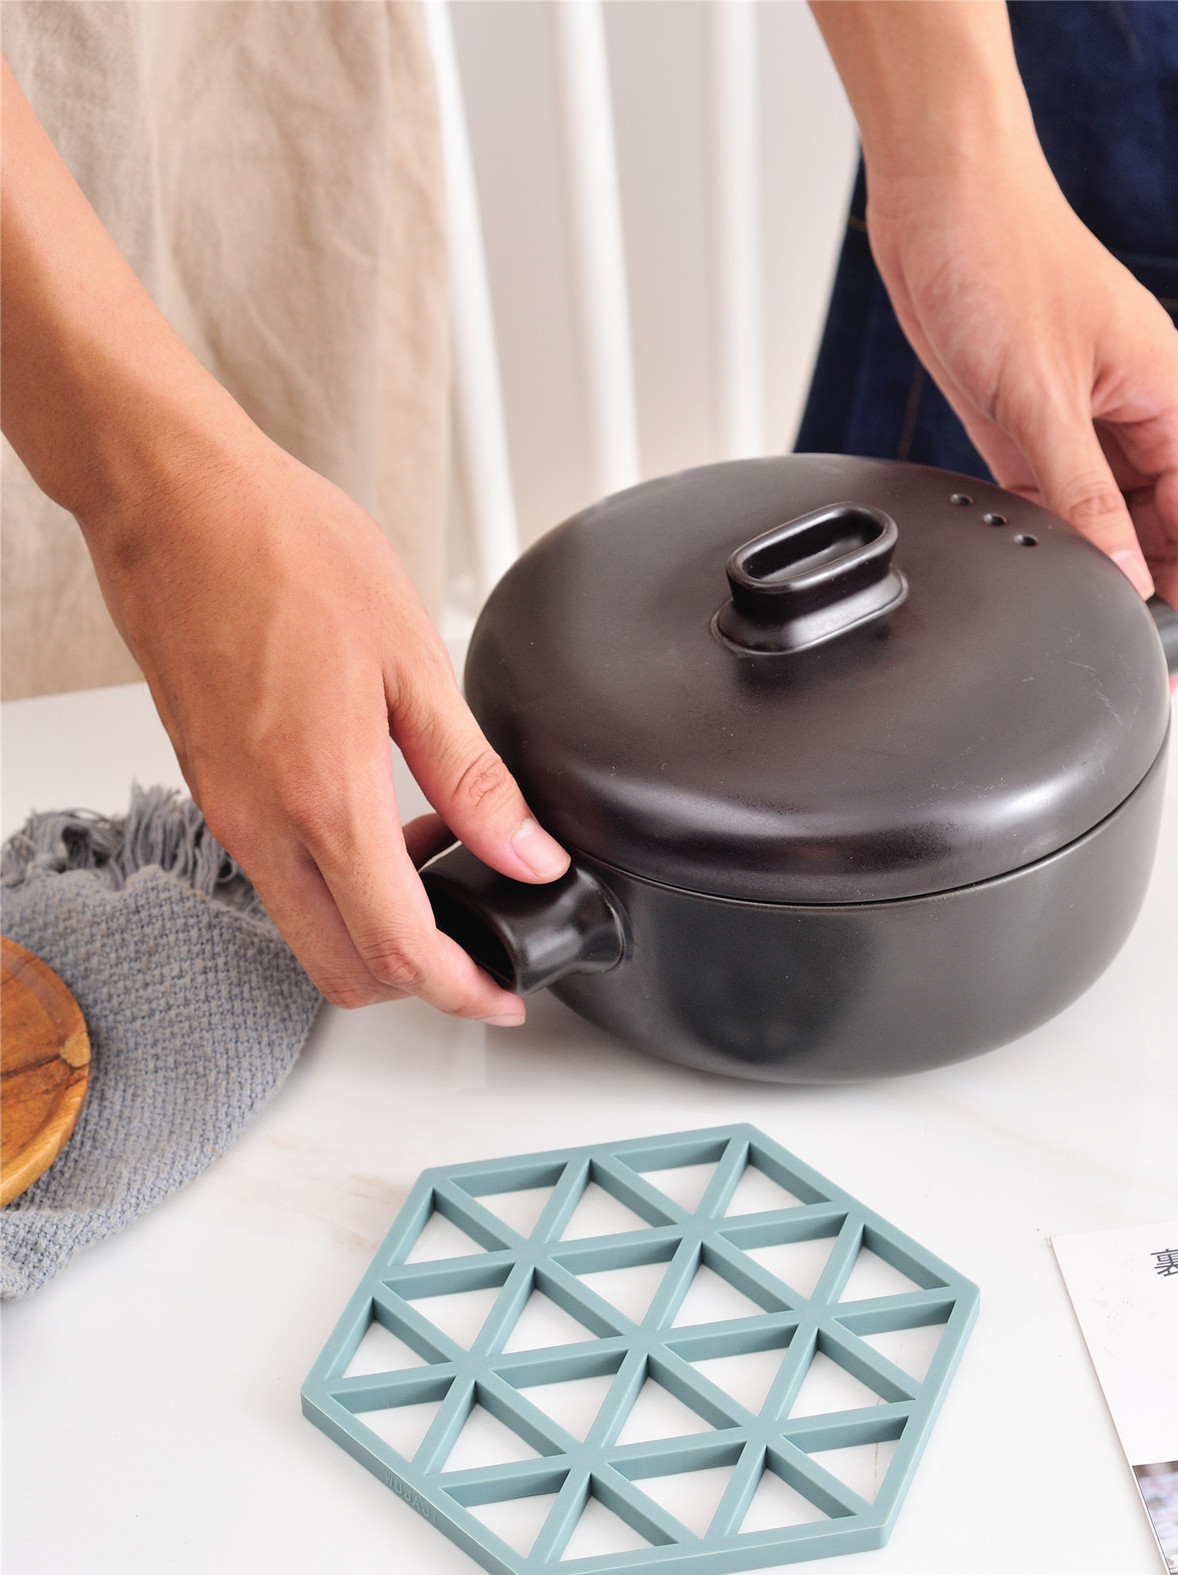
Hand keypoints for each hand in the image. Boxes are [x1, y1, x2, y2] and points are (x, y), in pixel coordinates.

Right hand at [1, 55, 566, 1020]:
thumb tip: (527, 853)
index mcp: (325, 800)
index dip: (462, 990)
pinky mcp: (210, 789)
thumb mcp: (413, 662)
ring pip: (306, 930)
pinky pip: (277, 876)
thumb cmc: (286, 554)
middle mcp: (264, 826)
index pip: (399, 951)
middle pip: (344, 971)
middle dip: (416, 980)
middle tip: (475, 944)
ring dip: (372, 926)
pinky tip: (377, 815)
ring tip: (435, 858)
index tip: (499, 995)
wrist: (177, 503)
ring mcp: (228, 814)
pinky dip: (332, 880)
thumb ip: (473, 779)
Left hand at [812, 1, 1177, 647]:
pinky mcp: (1032, 420)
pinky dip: (1044, 539)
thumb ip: (1080, 499)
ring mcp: (1085, 420)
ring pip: (1106, 523)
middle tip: (1110, 659)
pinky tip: (1027, 569)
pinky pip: (1052, 501)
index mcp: (1171, 402)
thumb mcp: (1040, 396)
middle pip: (1159, 536)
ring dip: (1091, 571)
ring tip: (1066, 621)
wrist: (938, 196)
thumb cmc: (1001, 253)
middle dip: (1140, 597)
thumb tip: (1116, 579)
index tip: (1166, 666)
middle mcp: (1138, 414)